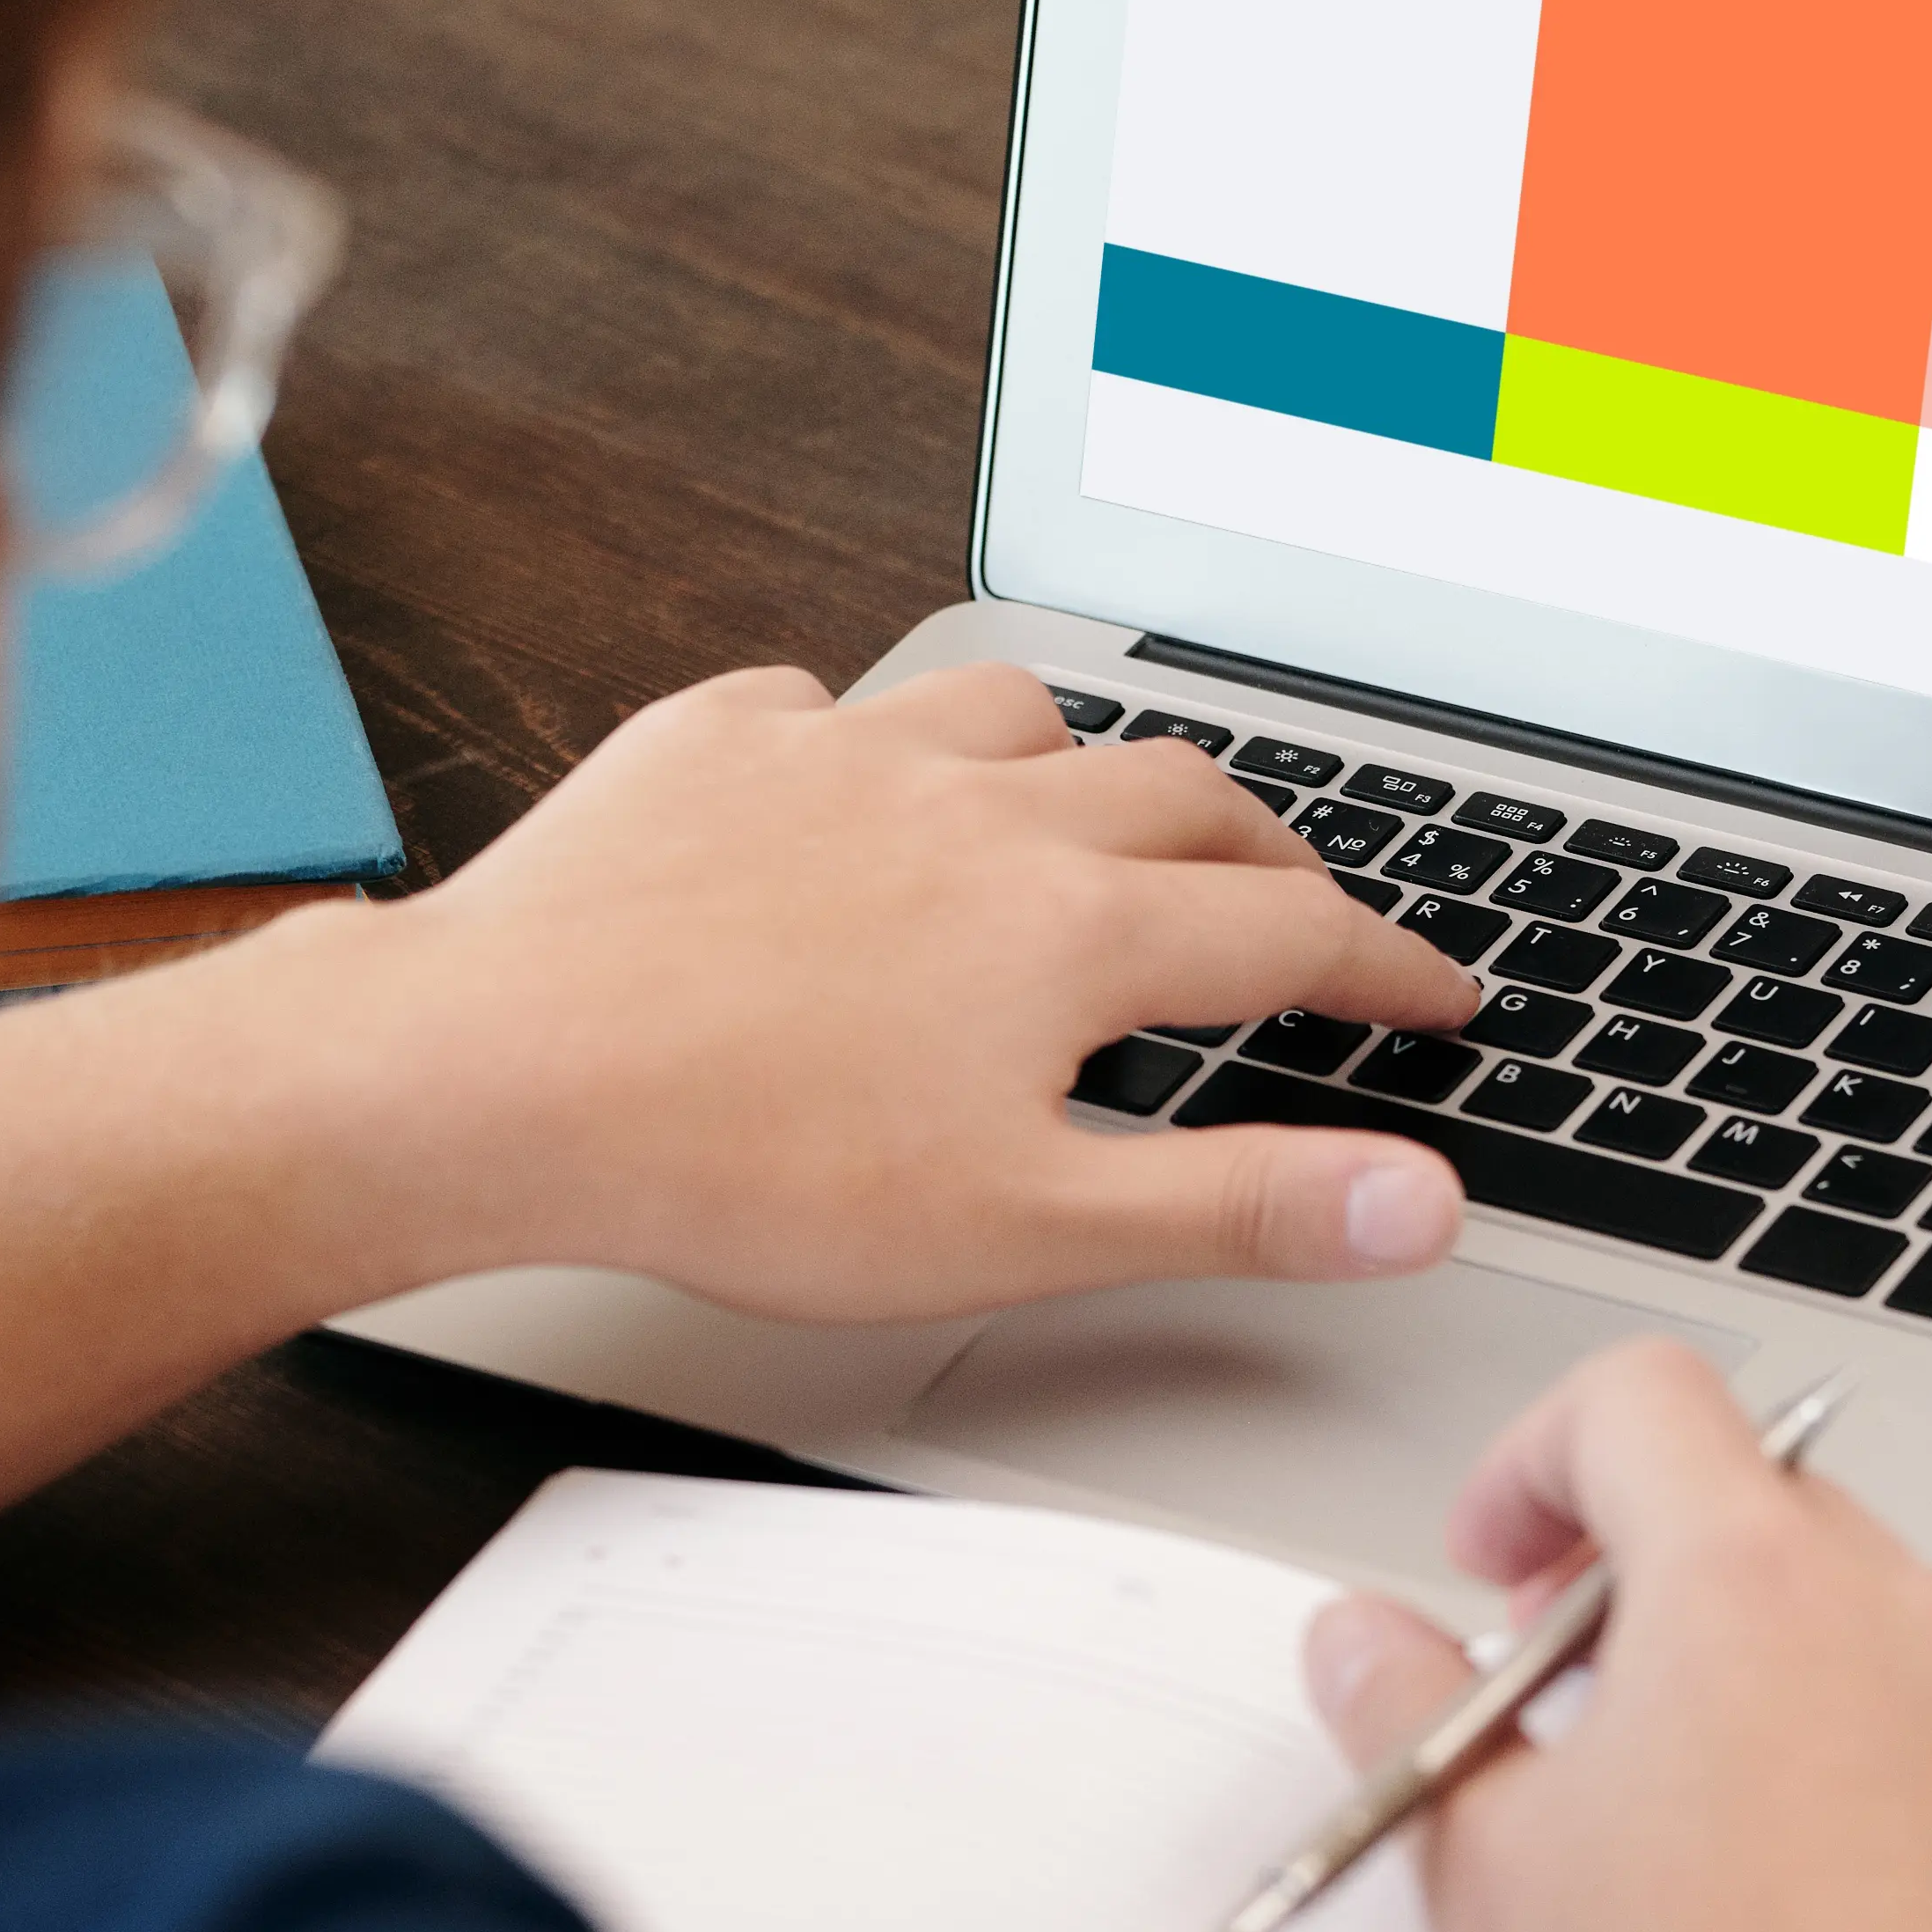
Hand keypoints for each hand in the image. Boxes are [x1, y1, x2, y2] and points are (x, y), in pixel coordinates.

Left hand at [342, 661, 1481, 1319]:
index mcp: (1073, 926)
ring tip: (1096, 815)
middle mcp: (977, 809)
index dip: (1387, 968)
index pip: (1292, 930)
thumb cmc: (740, 1165)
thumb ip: (1233, 1205)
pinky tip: (860, 791)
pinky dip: (880, 742)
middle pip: (1183, 793)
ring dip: (1088, 759)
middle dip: (1269, 846)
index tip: (1437, 995)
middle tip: (1298, 901)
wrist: (494, 1076)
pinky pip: (828, 704)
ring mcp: (840, 758)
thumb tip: (1410, 1199)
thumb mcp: (1024, 1227)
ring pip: (1018, 713)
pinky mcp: (711, 744)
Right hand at [1301, 1342, 1931, 1931]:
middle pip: (1762, 1507)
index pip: (1636, 1400)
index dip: (1540, 1459)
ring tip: (1713, 1828)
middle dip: (1655, 1580)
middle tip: (1581, 1706)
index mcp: (1744, 1578)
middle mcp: (1902, 1606)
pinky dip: (1909, 1773)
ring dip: (1788, 1676)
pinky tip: (1842, 1895)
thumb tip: (1364, 1645)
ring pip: (1879, 1623)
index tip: (1505, 1558)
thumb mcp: (1480, 1867)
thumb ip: (1403, 1713)